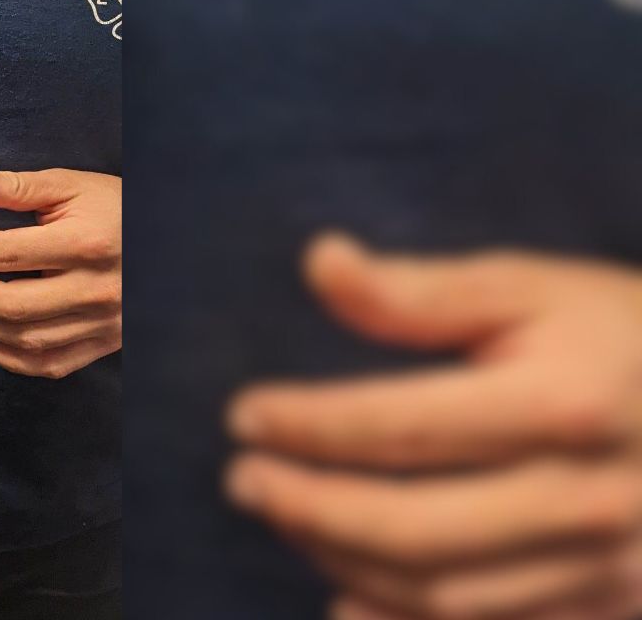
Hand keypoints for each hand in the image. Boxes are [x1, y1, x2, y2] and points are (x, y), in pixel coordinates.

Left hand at [0, 162, 121, 377]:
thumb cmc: (116, 207)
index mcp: (84, 244)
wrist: (173, 240)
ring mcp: (102, 322)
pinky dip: (11, 360)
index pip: (5, 254)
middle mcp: (94, 289)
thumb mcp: (70, 186)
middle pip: (11, 304)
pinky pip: (50, 365)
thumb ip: (15, 186)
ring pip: (26, 339)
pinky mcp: (105, 343)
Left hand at [226, 235, 641, 619]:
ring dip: (342, 561)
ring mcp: (609, 570)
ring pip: (444, 595)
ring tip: (286, 515)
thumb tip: (320, 261)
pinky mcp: (615, 612)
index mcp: (565, 404)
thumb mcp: (537, 290)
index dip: (308, 425)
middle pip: (414, 527)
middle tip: (243, 479)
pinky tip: (344, 597)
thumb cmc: (630, 337)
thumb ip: (423, 293)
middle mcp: (589, 499)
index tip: (244, 414)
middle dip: (308, 508)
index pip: (402, 425)